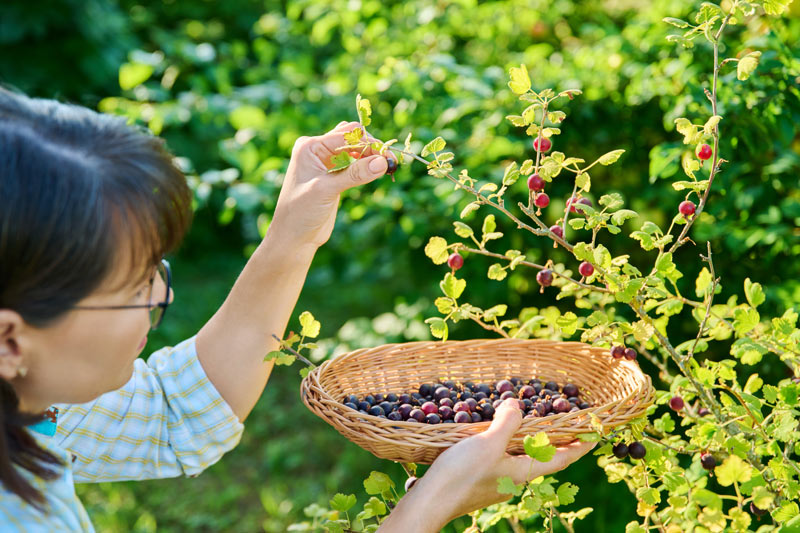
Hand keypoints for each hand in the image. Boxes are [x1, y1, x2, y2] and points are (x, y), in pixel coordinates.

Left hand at [270, 121, 396, 248]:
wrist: (293, 238)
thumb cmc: (301, 212)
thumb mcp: (327, 189)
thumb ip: (355, 174)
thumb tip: (383, 162)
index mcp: (310, 146)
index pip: (346, 136)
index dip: (369, 144)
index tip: (388, 158)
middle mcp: (317, 150)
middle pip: (352, 138)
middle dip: (372, 147)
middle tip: (390, 162)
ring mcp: (325, 163)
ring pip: (355, 150)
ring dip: (371, 156)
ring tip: (387, 167)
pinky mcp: (334, 176)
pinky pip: (354, 164)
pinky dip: (366, 166)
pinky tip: (377, 173)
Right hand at [379, 399, 596, 531]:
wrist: (429, 502)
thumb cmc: (462, 474)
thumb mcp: (488, 443)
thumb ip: (507, 422)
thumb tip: (518, 404)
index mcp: (523, 472)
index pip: (560, 459)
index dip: (579, 447)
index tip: (595, 436)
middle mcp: (513, 480)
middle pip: (541, 459)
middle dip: (554, 441)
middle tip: (563, 422)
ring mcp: (495, 482)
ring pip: (519, 458)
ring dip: (527, 441)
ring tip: (530, 423)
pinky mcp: (478, 481)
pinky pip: (500, 458)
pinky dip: (505, 444)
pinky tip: (492, 433)